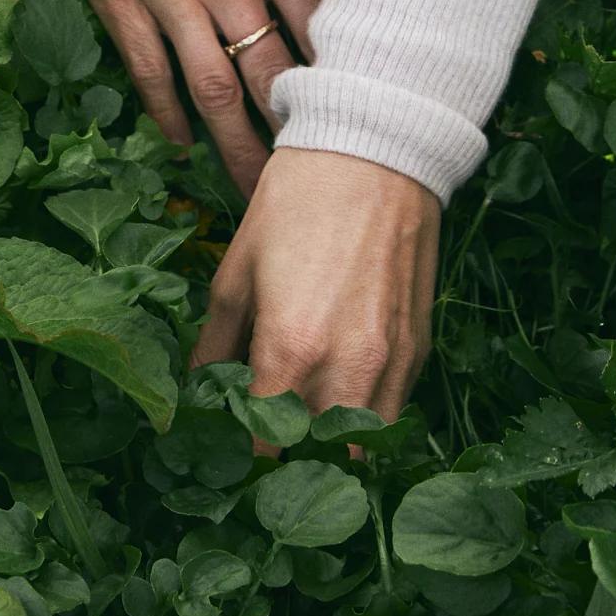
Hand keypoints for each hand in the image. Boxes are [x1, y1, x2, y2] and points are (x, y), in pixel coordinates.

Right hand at [0, 0, 324, 194]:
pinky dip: (168, 112)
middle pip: (269, 74)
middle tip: (312, 178)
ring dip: (234, 144)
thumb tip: (307, 0)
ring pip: (211, 89)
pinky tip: (183, 139)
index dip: (336, 80)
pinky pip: (149, 71)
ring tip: (253, 186)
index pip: (316, 29)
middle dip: (294, 135)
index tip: (353, 118)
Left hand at [190, 147, 440, 453]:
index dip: (241, 456)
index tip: (227, 455)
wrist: (375, 153)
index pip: (263, 442)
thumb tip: (196, 388)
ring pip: (361, 448)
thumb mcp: (237, 268)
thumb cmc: (295, 202)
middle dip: (285, 463)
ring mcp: (390, 365)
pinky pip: (391, 413)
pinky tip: (336, 402)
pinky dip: (363, 421)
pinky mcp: (418, 351)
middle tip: (261, 451)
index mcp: (291, 349)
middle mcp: (346, 370)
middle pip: (314, 458)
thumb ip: (216, 340)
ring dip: (330, 451)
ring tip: (300, 438)